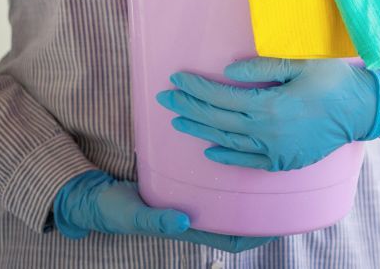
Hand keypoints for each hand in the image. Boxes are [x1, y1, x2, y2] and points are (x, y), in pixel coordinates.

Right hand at [53, 170, 273, 252]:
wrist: (96, 195)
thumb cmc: (116, 212)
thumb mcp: (134, 216)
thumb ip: (156, 220)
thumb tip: (183, 222)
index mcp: (192, 229)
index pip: (234, 239)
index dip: (259, 234)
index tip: (280, 222)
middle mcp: (199, 213)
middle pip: (240, 213)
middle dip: (264, 202)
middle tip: (284, 178)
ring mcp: (195, 196)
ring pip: (230, 192)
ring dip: (248, 179)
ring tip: (268, 156)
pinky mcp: (186, 178)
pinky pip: (213, 174)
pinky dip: (227, 161)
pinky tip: (237, 139)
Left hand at [156, 58, 379, 171]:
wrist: (363, 109)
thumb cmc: (334, 81)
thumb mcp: (300, 65)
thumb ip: (262, 67)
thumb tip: (228, 71)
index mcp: (270, 105)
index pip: (221, 97)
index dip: (196, 88)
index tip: (176, 79)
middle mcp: (268, 132)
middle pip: (218, 120)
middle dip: (189, 107)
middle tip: (165, 98)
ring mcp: (276, 150)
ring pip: (228, 140)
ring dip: (201, 130)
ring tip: (179, 120)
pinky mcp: (285, 161)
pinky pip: (249, 161)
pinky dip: (227, 156)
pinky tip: (210, 150)